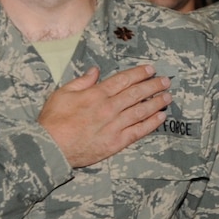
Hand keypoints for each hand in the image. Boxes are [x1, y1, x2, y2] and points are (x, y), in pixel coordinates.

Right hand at [38, 63, 169, 168]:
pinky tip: (161, 117)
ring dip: (157, 103)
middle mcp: (109, 108)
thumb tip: (95, 70)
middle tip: (166, 80)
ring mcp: (115, 125)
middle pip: (137, 93)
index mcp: (96, 94)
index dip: (139, 73)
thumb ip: (81, 81)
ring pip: (141, 111)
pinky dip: (151, 123)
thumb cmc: (53, 120)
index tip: (151, 69)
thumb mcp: (62, 94)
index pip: (123, 80)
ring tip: (168, 97)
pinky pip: (139, 131)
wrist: (51, 148)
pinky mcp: (116, 142)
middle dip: (154, 85)